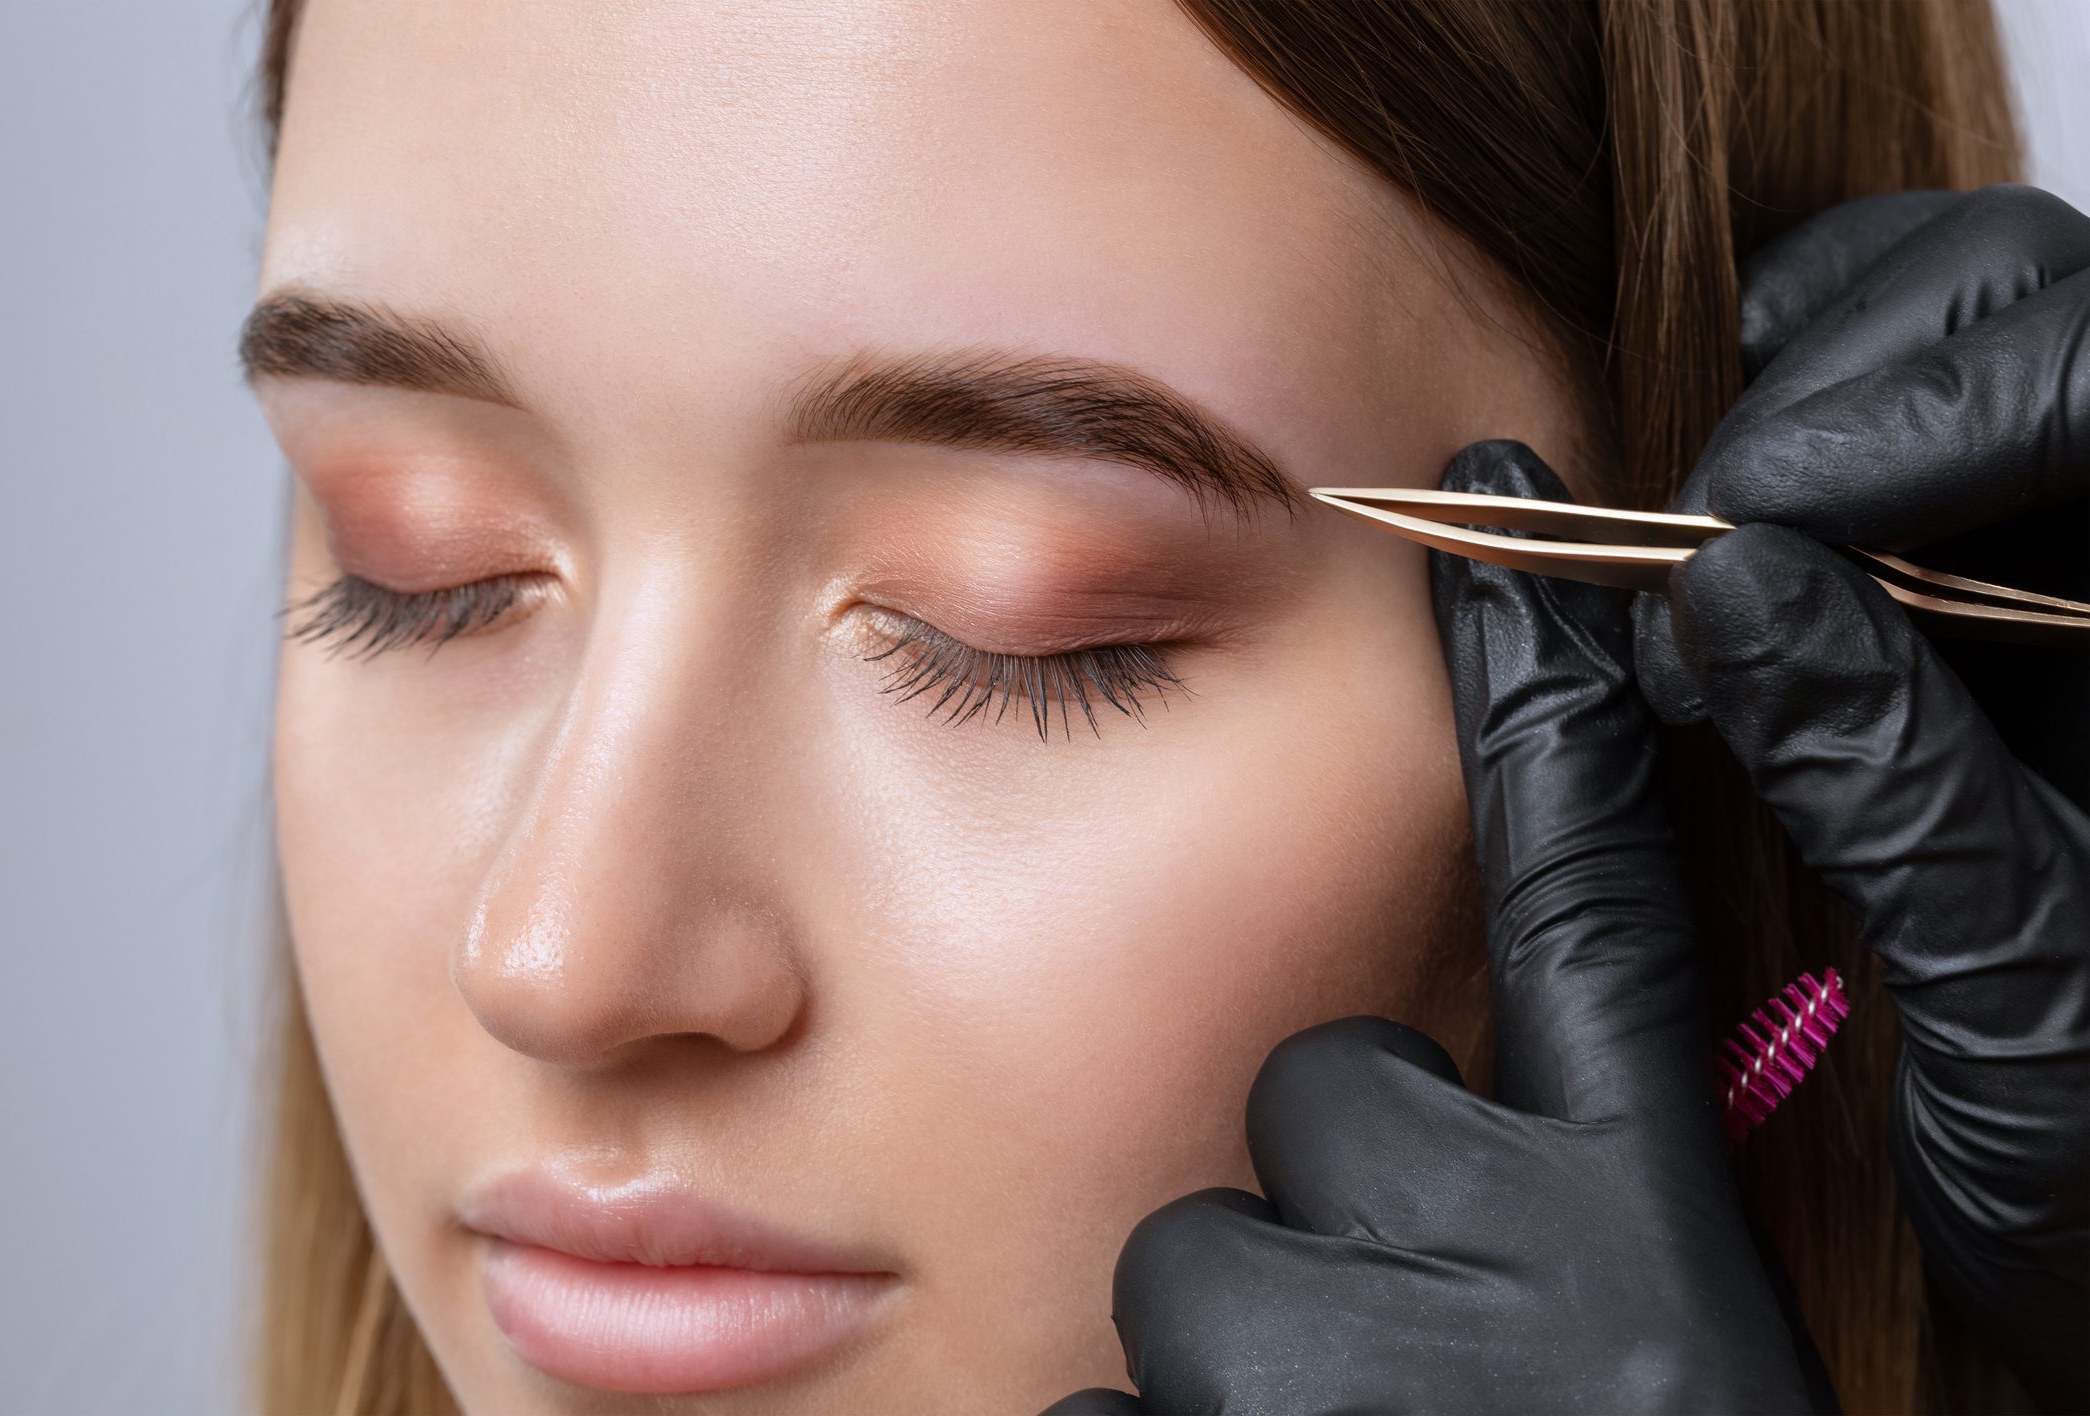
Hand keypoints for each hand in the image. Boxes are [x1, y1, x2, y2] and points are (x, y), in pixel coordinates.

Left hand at [1042, 444, 1827, 1415]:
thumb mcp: (1651, 1354)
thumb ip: (1565, 1207)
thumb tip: (1458, 1113)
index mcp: (1645, 1248)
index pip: (1597, 909)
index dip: (1549, 713)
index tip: (1500, 531)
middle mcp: (1497, 1294)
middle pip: (1314, 1100)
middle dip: (1331, 1206)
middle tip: (1391, 1362)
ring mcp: (1308, 1391)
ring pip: (1189, 1264)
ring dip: (1241, 1362)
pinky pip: (1080, 1409)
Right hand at [1632, 185, 2089, 1409]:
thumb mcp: (2032, 1002)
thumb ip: (1892, 781)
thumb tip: (1719, 591)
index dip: (1909, 399)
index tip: (1732, 525)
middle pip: (2023, 289)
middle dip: (1827, 374)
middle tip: (1694, 542)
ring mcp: (2080, 564)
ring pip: (1945, 321)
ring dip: (1785, 396)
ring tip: (1693, 558)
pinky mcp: (2000, 593)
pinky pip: (1876, 432)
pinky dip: (1765, 457)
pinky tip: (1714, 570)